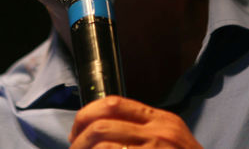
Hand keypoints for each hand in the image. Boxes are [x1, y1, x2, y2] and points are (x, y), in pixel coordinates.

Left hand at [69, 96, 201, 147]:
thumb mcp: (171, 142)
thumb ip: (144, 132)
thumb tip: (103, 130)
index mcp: (162, 121)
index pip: (114, 103)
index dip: (86, 114)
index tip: (77, 130)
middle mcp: (160, 133)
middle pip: (102, 124)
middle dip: (79, 139)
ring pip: (102, 145)